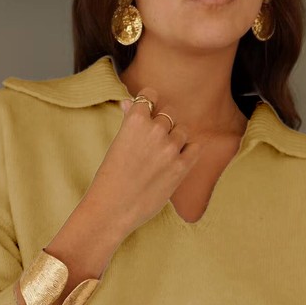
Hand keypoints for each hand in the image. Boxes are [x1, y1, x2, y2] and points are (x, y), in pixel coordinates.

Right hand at [86, 92, 204, 235]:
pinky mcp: (181, 167)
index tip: (147, 116)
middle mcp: (155, 130)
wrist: (112, 209)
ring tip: (161, 157)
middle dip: (163, 125)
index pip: (150, 96)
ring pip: (182, 131)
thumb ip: (128, 121)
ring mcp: (170, 148)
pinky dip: (188, 151)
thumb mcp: (117, 144)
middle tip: (152, 144)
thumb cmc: (110, 177)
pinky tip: (176, 160)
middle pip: (169, 114)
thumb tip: (130, 103)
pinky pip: (195, 148)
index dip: (150, 105)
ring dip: (175, 140)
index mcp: (135, 120)